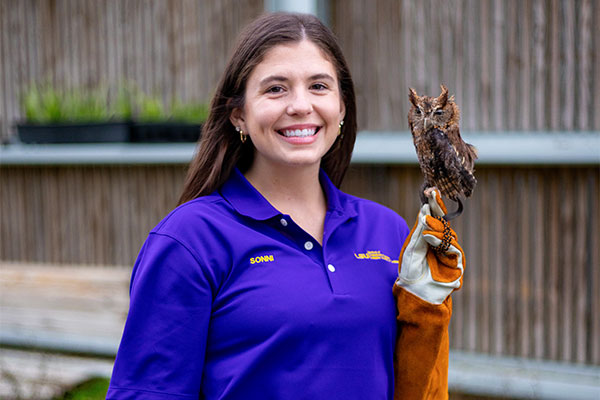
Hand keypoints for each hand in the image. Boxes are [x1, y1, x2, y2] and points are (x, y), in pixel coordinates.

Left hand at [394, 188, 464, 304]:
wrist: (416, 294)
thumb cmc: (411, 272)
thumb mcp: (411, 249)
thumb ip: (419, 232)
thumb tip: (424, 211)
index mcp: (429, 237)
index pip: (433, 217)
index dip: (433, 204)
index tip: (430, 190)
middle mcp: (441, 243)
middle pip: (443, 221)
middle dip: (438, 207)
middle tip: (432, 194)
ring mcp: (450, 253)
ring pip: (448, 234)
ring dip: (436, 226)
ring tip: (425, 221)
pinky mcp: (456, 264)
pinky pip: (452, 249)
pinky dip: (441, 241)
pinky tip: (430, 237)